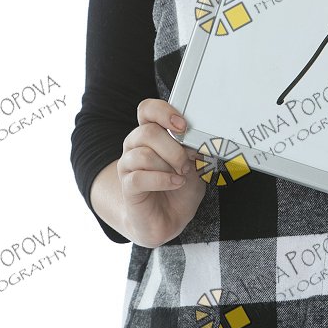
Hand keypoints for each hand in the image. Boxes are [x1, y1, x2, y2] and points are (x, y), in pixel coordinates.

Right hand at [116, 97, 205, 246]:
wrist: (169, 218)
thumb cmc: (179, 187)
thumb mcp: (195, 163)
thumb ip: (194, 148)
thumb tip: (200, 138)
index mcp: (150, 133)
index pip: (147, 110)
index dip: (163, 112)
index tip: (182, 125)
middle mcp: (135, 146)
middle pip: (147, 132)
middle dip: (173, 147)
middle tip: (187, 161)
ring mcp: (128, 166)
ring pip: (143, 154)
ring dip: (168, 165)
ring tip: (181, 175)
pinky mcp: (127, 187)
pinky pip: (139, 177)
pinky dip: (163, 179)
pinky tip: (175, 182)